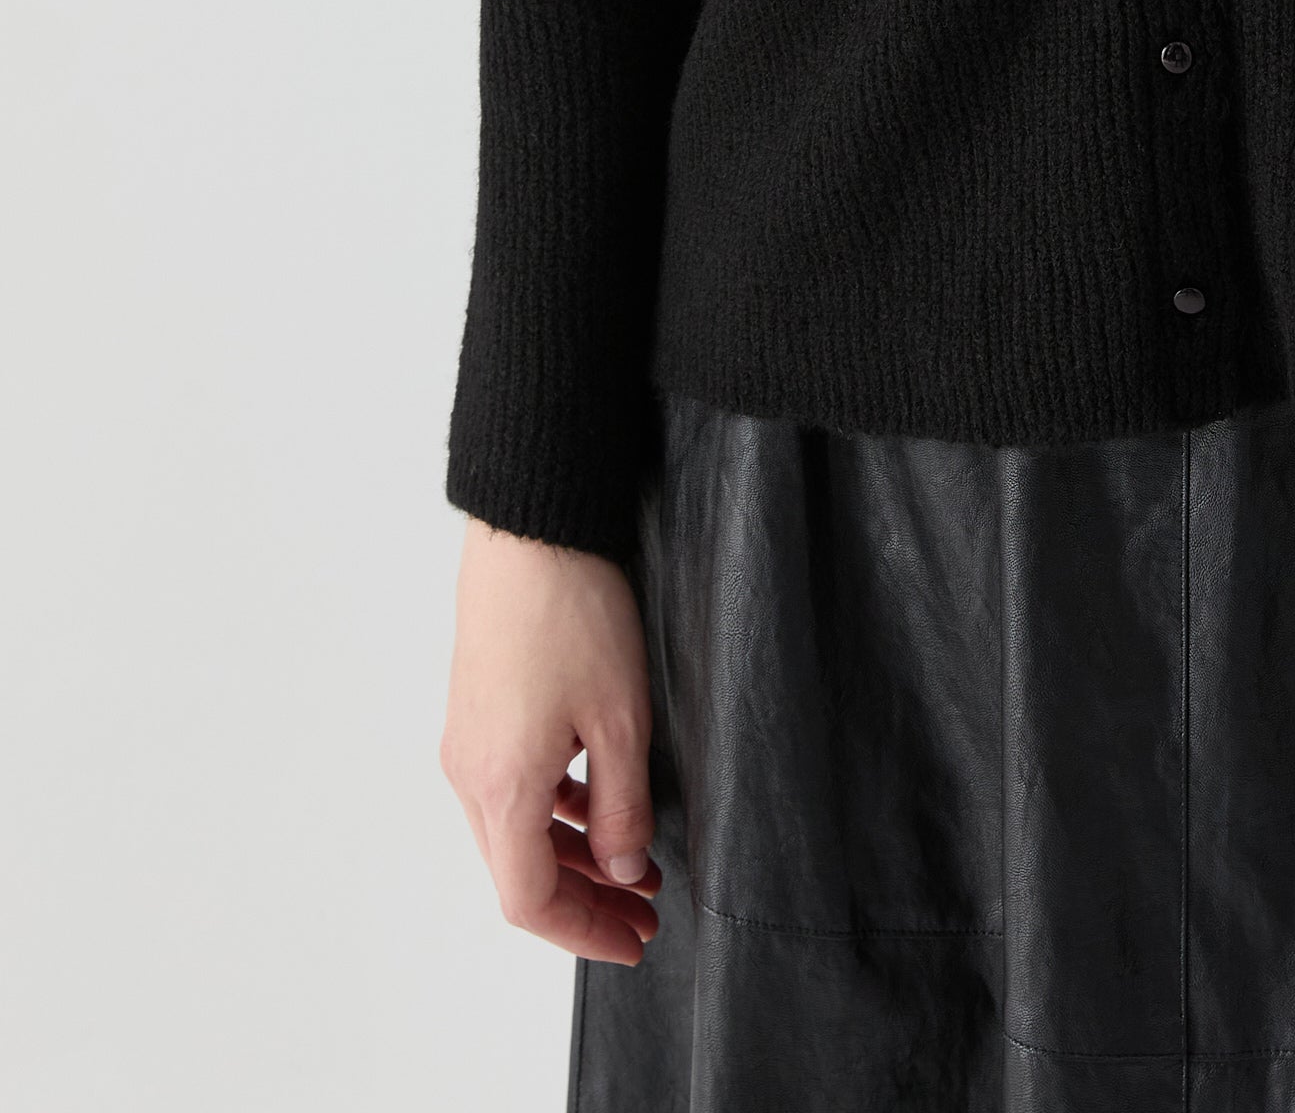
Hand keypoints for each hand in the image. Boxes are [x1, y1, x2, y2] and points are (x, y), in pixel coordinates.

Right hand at [440, 518, 663, 965]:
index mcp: (501, 788)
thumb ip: (624, 808)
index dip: (584, 934)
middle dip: (586, 901)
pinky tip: (600, 803)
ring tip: (638, 862)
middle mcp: (470, 776)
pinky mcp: (476, 714)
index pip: (531, 901)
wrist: (529, 531)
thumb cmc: (573, 613)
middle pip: (520, 872)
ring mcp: (468, 744)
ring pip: (515, 832)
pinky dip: (554, 813)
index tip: (635, 942)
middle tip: (648, 912)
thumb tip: (625, 872)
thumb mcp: (620, 718)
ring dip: (573, 857)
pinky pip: (510, 791)